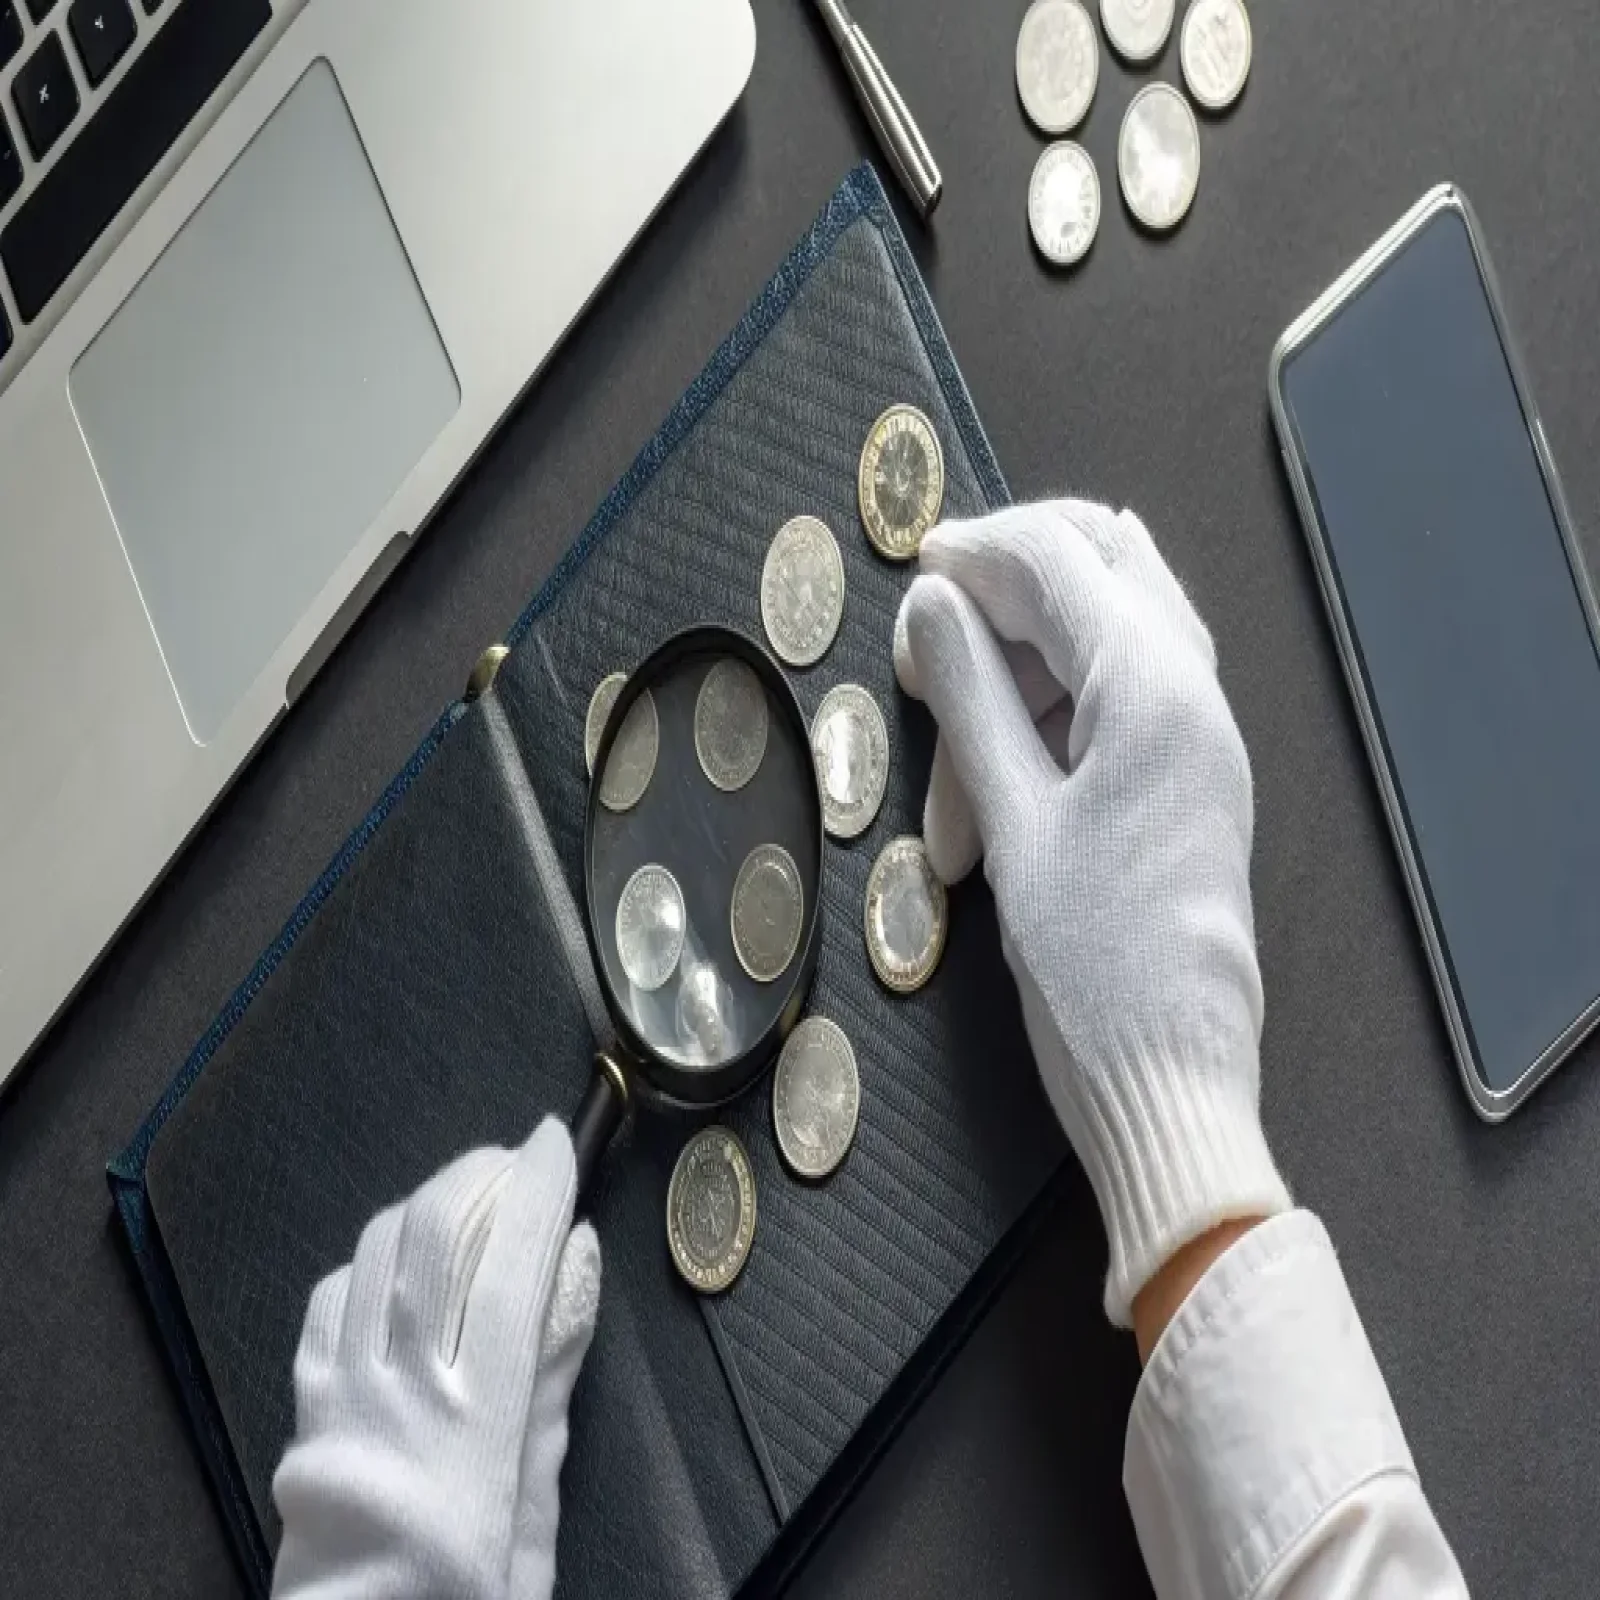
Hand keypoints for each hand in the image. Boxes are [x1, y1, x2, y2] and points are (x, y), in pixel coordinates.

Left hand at [271, 1119, 599, 1599]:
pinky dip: (371, 1258)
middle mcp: (404, 1391)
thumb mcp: (539, 1499)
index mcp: (480, 1422)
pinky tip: (400, 1265)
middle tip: (514, 1159)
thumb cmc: (470, 1587)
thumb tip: (576, 1253)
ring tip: (466, 1195)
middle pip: (434, 1238)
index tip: (558, 1139)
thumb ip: (553, 1375)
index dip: (537, 1188)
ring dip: (427, 1201)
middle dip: (479, 1173)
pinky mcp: (301, 1405)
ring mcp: (342, 1393)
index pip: (513, 1267)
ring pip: (375, 1252)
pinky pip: (329, 1297)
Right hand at [895, 501, 1289, 1325]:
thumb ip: (970, 695)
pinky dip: (1049, 720)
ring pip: (1105, 641)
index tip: (911, 568)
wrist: (1172, 1082)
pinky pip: (1117, 703)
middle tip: (935, 634)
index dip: (978, 548)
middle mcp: (1195, 696)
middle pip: (1106, 568)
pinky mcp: (1190, 781)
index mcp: (1155, 690)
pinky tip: (992, 782)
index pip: (1062, 559)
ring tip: (950, 773)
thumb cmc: (1089, 965)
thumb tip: (930, 600)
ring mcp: (1201, 738)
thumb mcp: (1012, 820)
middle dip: (1011, 584)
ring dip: (1018, 677)